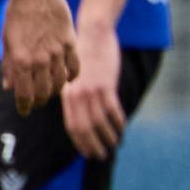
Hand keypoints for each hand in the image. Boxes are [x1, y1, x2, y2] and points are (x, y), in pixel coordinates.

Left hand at [0, 0, 78, 113]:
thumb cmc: (16, 15)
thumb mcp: (7, 41)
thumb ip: (9, 66)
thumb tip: (9, 87)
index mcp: (22, 61)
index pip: (24, 94)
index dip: (24, 106)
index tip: (24, 111)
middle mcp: (40, 60)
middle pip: (43, 92)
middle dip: (39, 101)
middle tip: (36, 102)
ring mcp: (58, 52)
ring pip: (60, 83)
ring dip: (54, 91)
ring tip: (50, 92)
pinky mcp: (71, 43)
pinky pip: (75, 67)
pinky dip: (72, 77)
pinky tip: (68, 79)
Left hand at [61, 19, 127, 158]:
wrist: (93, 34)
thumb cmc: (83, 56)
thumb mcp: (72, 76)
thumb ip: (73, 95)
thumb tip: (77, 113)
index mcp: (67, 95)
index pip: (72, 126)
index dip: (80, 142)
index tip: (88, 153)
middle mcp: (76, 95)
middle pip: (84, 128)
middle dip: (93, 145)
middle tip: (101, 156)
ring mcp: (91, 90)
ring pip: (99, 122)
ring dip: (108, 137)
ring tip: (115, 145)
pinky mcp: (105, 84)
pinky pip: (112, 110)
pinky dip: (118, 122)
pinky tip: (122, 129)